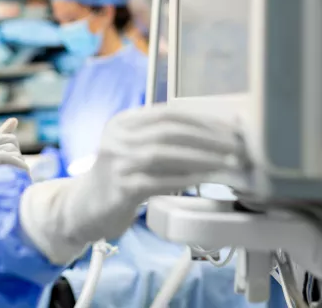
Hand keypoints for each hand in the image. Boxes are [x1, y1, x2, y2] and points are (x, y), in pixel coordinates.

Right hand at [19, 105, 243, 263]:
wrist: (83, 209)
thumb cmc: (120, 179)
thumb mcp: (135, 150)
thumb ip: (164, 141)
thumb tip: (217, 137)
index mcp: (124, 122)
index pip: (170, 113)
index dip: (205, 120)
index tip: (232, 129)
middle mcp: (117, 137)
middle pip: (170, 130)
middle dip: (210, 138)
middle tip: (238, 148)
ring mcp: (116, 162)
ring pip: (166, 152)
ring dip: (203, 157)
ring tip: (229, 164)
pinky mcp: (120, 188)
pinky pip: (160, 180)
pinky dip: (188, 178)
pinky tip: (207, 180)